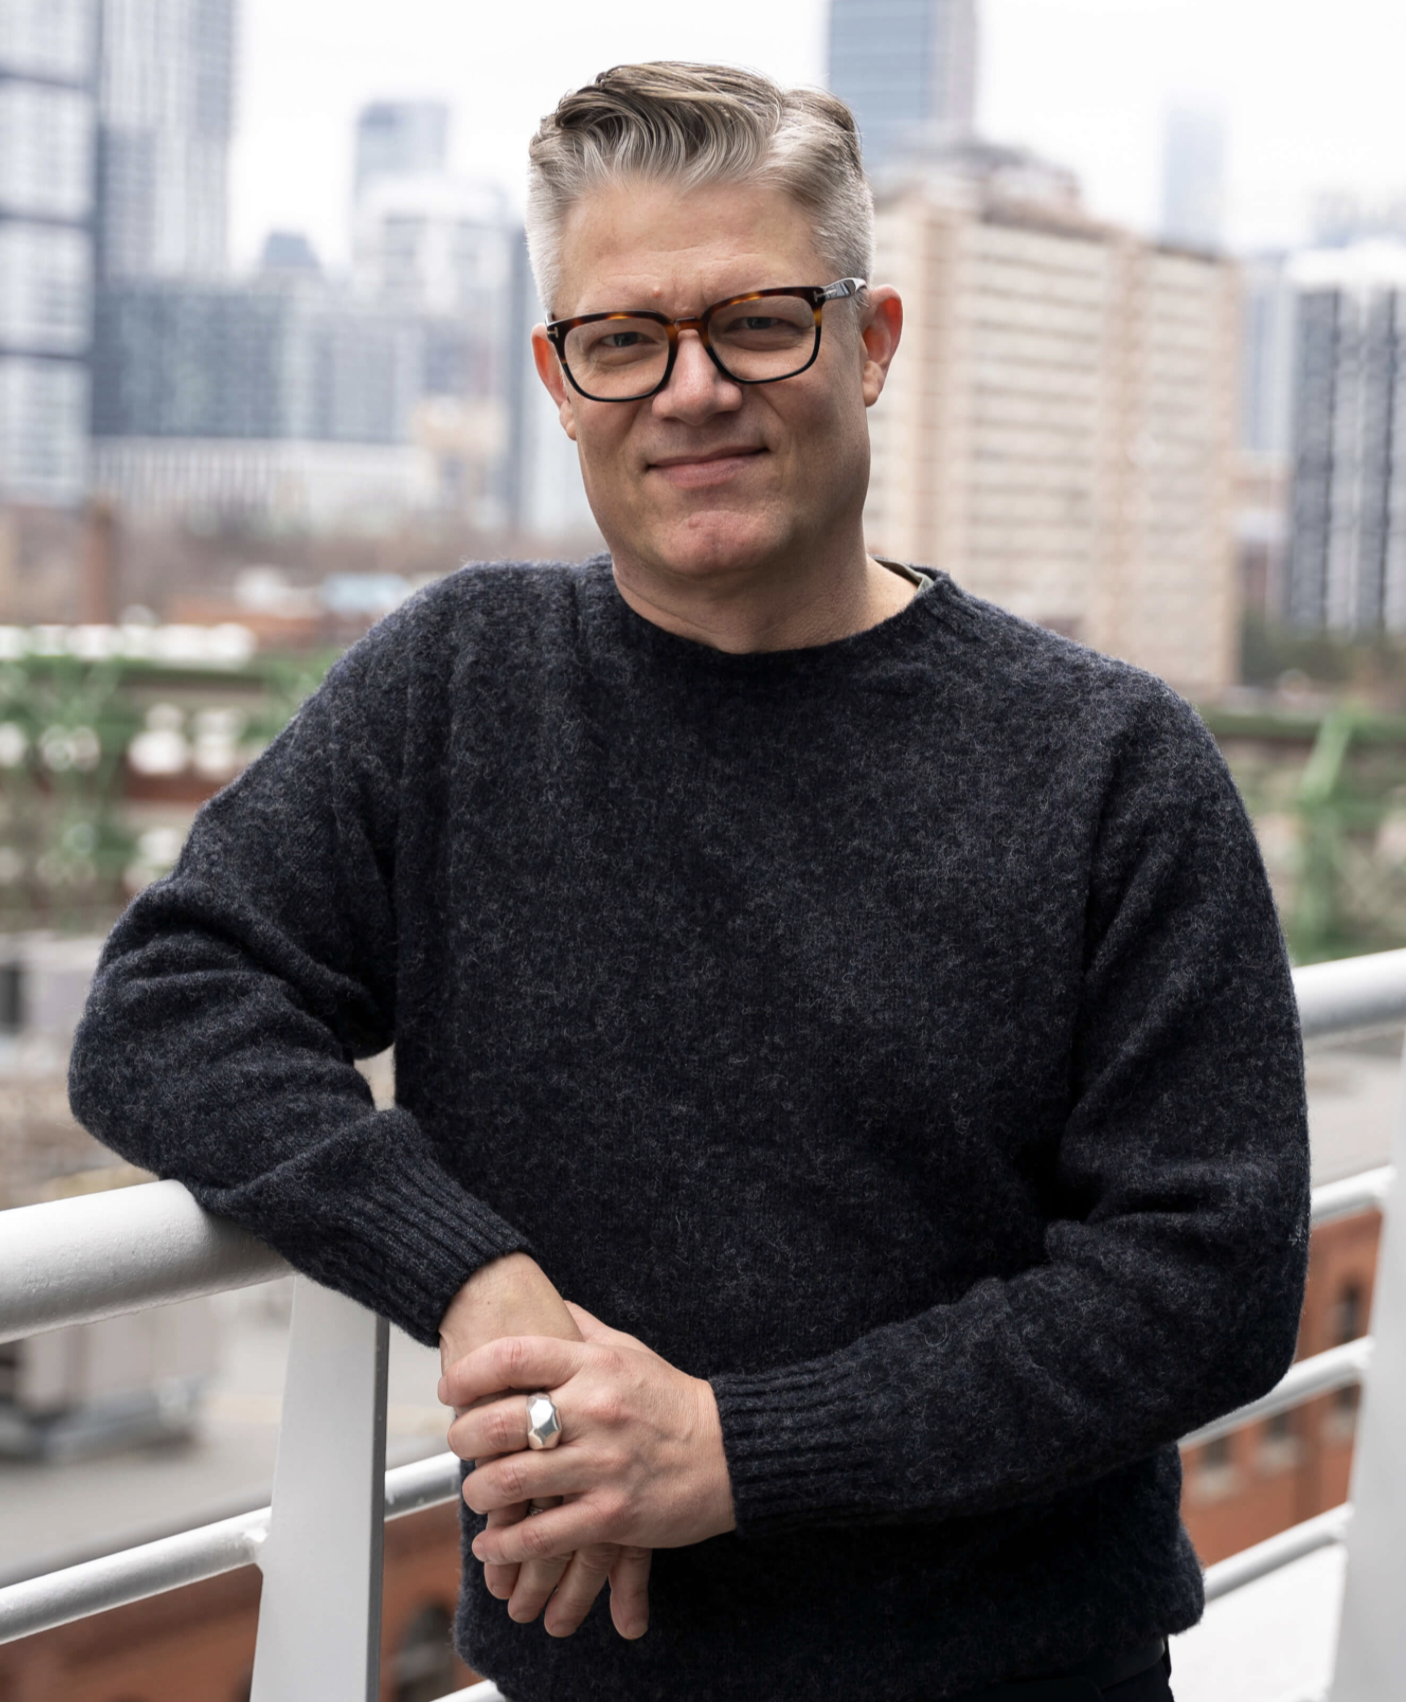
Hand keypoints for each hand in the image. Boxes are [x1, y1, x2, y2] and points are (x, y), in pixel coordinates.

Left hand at [443, 1301, 736, 1593]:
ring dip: (478, 1494)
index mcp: (595, 1366)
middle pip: (501, 1421)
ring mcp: (603, 1465)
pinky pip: (542, 1536)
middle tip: (458, 1442)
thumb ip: (582, 1327)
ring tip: (475, 1494)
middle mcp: (596, 1411)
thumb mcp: (628, 1350)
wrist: (729, 1453)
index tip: (451, 1387)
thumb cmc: (671, 1400)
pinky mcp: (611, 1517)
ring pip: (512, 1482)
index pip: (515, 1357)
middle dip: (463, 1436)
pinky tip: (492, 1544)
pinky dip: (506, 1545)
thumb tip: (545, 1301)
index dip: (469, 1371)